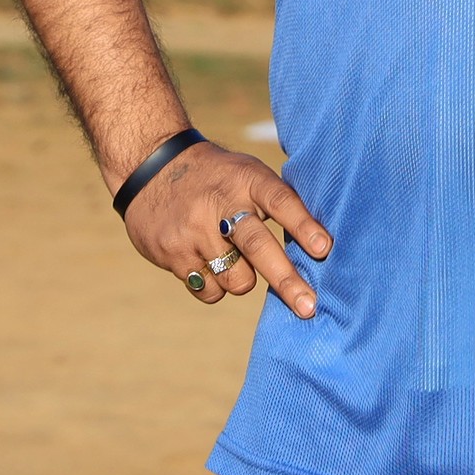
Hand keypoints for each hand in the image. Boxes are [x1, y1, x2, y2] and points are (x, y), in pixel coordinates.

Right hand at [125, 138, 330, 318]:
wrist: (150, 167)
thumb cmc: (217, 178)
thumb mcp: (247, 174)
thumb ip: (277, 203)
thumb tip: (321, 248)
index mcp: (246, 180)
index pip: (279, 201)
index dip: (303, 226)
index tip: (324, 249)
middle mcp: (219, 204)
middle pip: (257, 246)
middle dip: (286, 280)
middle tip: (308, 307)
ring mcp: (194, 230)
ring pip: (236, 279)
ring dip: (243, 280)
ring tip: (233, 259)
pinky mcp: (173, 254)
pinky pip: (209, 290)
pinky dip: (216, 287)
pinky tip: (207, 263)